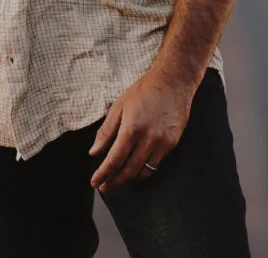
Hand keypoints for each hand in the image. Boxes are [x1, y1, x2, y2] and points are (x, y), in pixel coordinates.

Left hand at [87, 67, 197, 191]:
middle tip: (104, 187)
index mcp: (131, 129)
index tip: (95, 182)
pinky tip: (136, 168)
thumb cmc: (144, 91)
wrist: (173, 82)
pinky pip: (156, 164)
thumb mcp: (119, 106)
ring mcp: (162, 143)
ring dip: (129, 179)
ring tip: (119, 179)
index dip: (103, 174)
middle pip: (129, 171)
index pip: (114, 160)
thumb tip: (94, 152)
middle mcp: (148, 139)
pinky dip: (144, 169)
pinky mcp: (172, 144)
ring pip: (144, 172)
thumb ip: (106, 131)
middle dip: (114, 182)